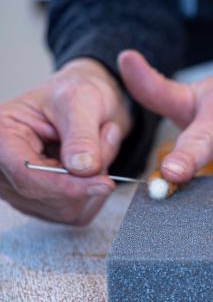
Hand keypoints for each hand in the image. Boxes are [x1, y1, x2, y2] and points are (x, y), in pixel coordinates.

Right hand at [0, 58, 130, 224]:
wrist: (87, 103)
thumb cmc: (76, 94)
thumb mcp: (81, 100)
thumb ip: (81, 134)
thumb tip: (82, 168)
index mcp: (2, 137)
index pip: (27, 176)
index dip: (67, 184)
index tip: (104, 182)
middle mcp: (5, 169)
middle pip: (48, 197)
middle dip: (88, 175)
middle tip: (107, 134)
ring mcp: (23, 191)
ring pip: (67, 209)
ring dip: (95, 180)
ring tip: (101, 142)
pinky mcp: (45, 204)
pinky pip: (77, 213)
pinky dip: (96, 191)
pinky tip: (96, 163)